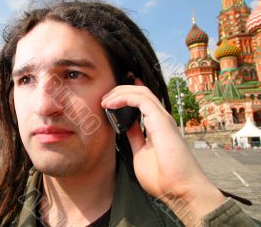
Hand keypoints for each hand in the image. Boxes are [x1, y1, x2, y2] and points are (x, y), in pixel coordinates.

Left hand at [101, 78, 225, 221]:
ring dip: (119, 93)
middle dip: (119, 92)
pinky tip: (111, 104)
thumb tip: (126, 127)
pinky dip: (124, 98)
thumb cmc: (163, 177)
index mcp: (157, 126)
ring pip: (141, 92)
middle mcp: (160, 119)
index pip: (142, 102)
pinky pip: (140, 99)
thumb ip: (135, 137)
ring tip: (104, 100)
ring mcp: (162, 118)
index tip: (110, 97)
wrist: (179, 190)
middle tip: (103, 99)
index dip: (126, 95)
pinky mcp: (160, 120)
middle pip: (140, 93)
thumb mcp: (140, 153)